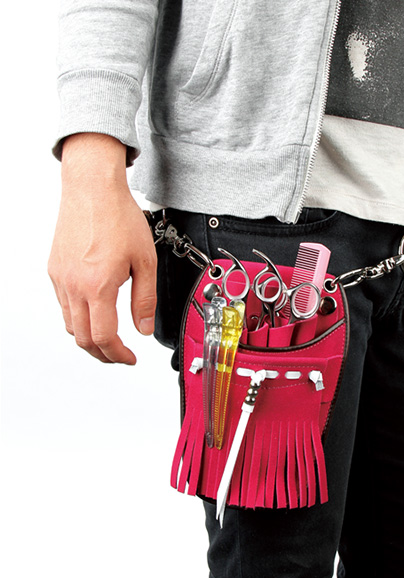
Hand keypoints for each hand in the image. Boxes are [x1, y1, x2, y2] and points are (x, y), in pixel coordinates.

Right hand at [48, 133, 156, 363]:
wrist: (92, 188)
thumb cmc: (118, 217)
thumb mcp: (144, 261)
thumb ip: (145, 299)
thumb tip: (144, 329)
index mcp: (97, 286)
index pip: (103, 337)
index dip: (118, 355)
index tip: (130, 358)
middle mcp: (73, 285)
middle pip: (82, 338)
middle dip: (102, 354)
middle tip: (120, 355)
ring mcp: (60, 278)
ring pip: (69, 324)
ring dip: (89, 337)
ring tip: (109, 337)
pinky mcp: (55, 269)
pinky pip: (63, 305)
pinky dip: (78, 318)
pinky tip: (95, 311)